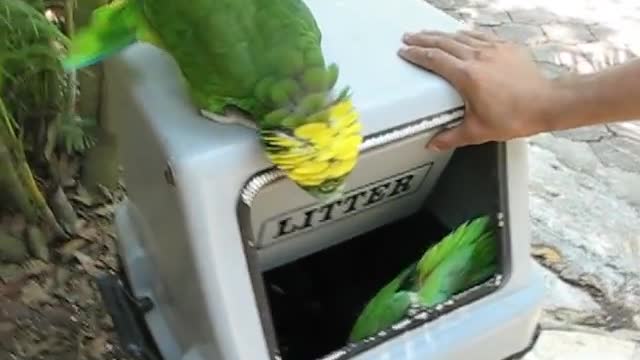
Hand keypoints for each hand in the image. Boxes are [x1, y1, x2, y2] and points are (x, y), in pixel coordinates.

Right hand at [398, 30, 553, 150]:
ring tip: (430, 35)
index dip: (416, 54)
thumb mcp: (478, 131)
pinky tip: (461, 35)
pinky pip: (480, 36)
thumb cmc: (515, 117)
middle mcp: (478, 57)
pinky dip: (466, 35)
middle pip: (444, 42)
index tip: (405, 51)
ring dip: (442, 35)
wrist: (547, 103)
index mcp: (467, 76)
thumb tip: (433, 143)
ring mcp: (493, 49)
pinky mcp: (507, 47)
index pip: (434, 59)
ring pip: (461, 36)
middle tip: (409, 37)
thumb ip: (451, 137)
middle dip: (423, 39)